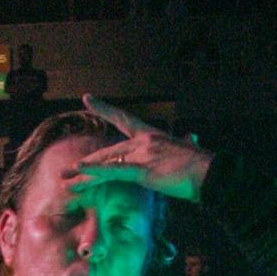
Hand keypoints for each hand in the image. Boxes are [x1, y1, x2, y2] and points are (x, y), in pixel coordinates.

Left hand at [65, 94, 211, 202]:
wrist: (210, 174)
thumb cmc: (201, 166)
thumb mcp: (189, 150)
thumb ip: (185, 143)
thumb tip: (193, 137)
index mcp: (152, 135)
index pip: (124, 119)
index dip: (104, 108)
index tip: (86, 98)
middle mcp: (144, 141)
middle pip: (109, 151)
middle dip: (88, 162)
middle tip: (68, 168)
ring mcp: (142, 154)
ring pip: (108, 162)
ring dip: (85, 172)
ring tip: (66, 177)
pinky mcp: (143, 170)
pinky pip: (115, 171)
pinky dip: (97, 171)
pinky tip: (82, 170)